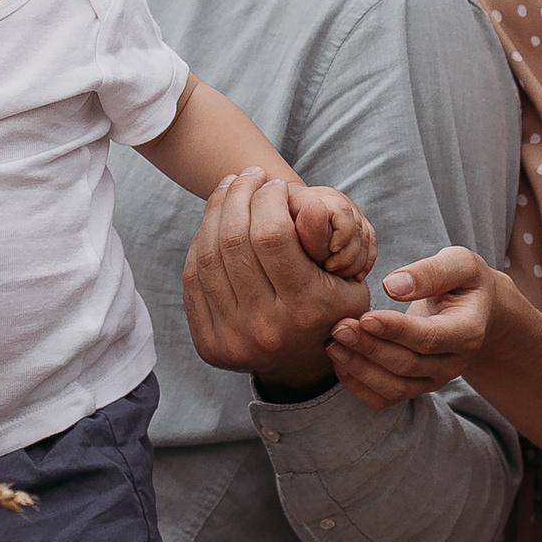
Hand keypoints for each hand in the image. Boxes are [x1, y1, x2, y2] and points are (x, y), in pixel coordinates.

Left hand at [183, 167, 369, 390]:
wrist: (303, 365)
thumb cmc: (329, 310)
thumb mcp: (348, 278)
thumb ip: (327, 237)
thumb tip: (311, 201)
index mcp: (305, 308)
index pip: (272, 235)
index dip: (267, 199)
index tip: (274, 184)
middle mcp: (266, 327)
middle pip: (235, 241)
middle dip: (240, 196)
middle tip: (248, 177)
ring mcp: (232, 338)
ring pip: (209, 256)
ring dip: (216, 212)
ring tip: (230, 188)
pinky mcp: (209, 344)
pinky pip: (194, 278)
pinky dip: (201, 241)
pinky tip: (215, 221)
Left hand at [324, 246, 500, 410]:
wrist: (477, 310)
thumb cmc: (464, 281)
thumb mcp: (460, 264)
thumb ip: (431, 272)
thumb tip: (393, 286)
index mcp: (468, 330)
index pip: (430, 338)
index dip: (396, 331)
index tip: (365, 317)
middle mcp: (453, 362)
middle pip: (407, 365)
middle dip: (369, 347)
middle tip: (339, 327)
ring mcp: (435, 378)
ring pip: (395, 387)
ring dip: (360, 368)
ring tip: (332, 344)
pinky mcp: (417, 386)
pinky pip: (386, 398)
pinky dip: (359, 386)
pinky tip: (340, 362)